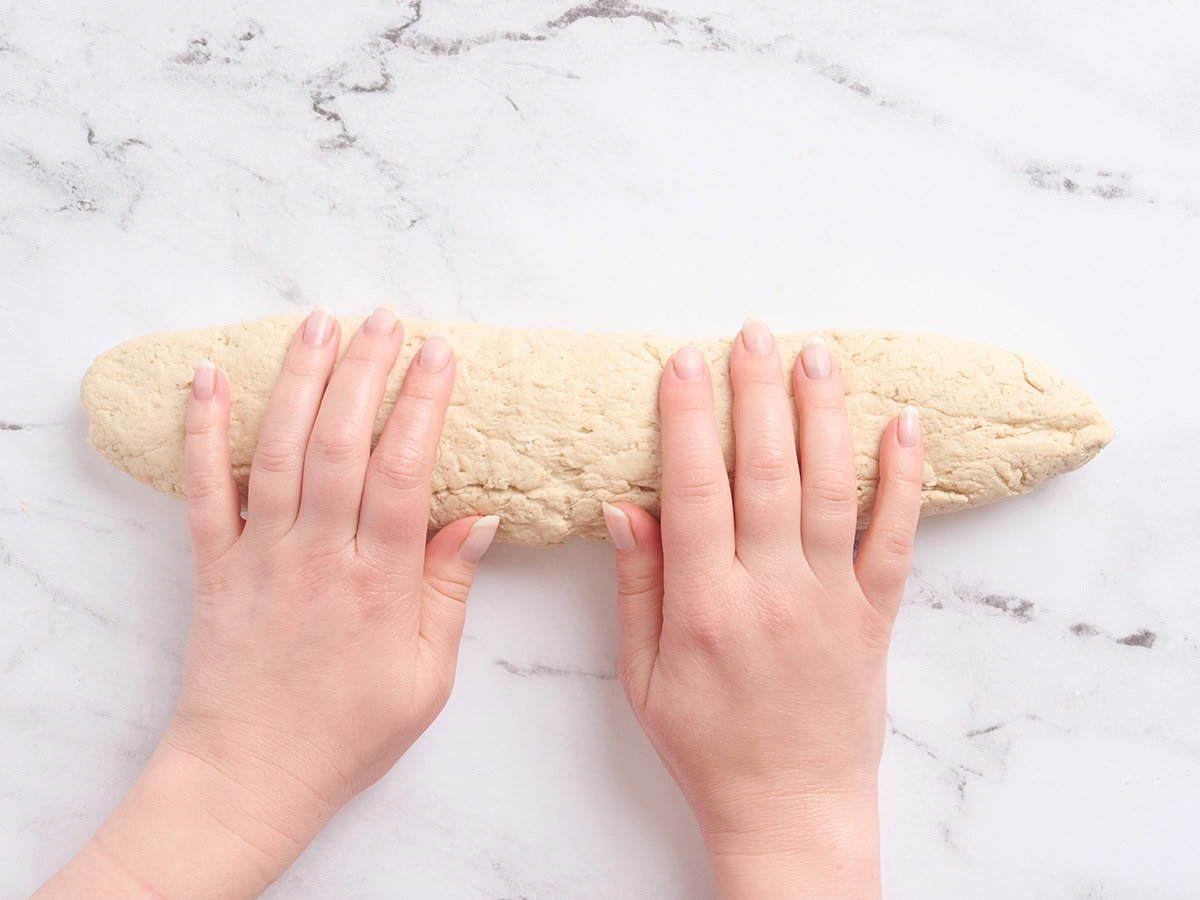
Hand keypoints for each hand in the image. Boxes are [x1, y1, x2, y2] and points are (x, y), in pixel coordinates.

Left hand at [40, 307, 496, 897]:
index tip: (439, 353)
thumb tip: (480, 519)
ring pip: (278, 450)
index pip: (405, 472)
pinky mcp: (213, 564)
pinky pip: (204, 488)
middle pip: (340, 443)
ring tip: (319, 323)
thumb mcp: (427, 677)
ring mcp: (260, 555)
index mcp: (380, 583)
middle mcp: (319, 555)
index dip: (422, 405)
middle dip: (364, 371)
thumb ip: (449, 593)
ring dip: (298, 379)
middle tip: (384, 317)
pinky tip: (209, 376)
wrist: (250, 775)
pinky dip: (202, 429)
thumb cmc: (348, 733)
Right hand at [603, 320, 922, 897]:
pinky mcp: (875, 615)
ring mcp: (831, 600)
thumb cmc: (705, 745)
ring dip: (823, 414)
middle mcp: (771, 592)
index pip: (695, 489)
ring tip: (815, 352)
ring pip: (831, 489)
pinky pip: (895, 537)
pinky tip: (903, 423)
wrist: (790, 809)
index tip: (685, 361)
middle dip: (758, 392)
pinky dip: (904, 478)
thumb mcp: (642, 675)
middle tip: (753, 331)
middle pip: (767, 472)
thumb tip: (624, 506)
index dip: (690, 419)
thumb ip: (637, 585)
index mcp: (705, 606)